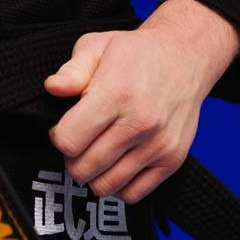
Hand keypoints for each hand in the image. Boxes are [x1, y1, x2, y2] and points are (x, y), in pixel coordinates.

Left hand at [42, 0, 239, 203]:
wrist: (185, 57)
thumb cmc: (136, 54)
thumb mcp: (97, 46)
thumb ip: (71, 70)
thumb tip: (53, 88)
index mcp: (117, 92)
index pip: (69, 141)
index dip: (58, 136)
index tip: (65, 127)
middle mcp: (140, 122)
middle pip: (83, 168)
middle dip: (72, 158)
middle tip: (79, 141)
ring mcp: (159, 144)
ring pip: (105, 185)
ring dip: (93, 174)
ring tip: (96, 152)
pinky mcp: (172, 159)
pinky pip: (133, 194)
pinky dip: (118, 185)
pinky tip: (115, 164)